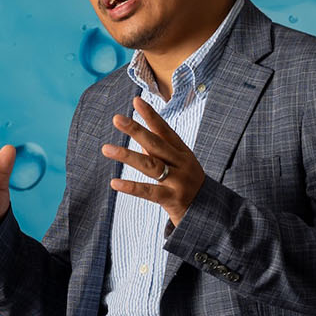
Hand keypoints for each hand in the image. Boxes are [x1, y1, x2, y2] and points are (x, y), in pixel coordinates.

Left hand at [103, 96, 205, 226]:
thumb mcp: (179, 166)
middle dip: (136, 130)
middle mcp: (182, 163)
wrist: (210, 214)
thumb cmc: (188, 186)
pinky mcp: (173, 199)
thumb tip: (140, 138)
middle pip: (156, 144)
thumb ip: (159, 154)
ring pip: (151, 165)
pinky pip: (149, 192)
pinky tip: (114, 183)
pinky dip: (131, 187)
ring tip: (106, 148)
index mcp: (183, 152)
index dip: (151, 116)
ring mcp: (179, 181)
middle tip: (117, 119)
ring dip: (127, 155)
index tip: (136, 101)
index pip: (165, 130)